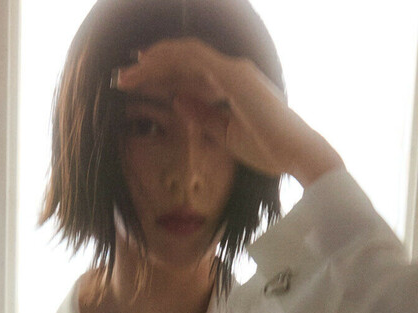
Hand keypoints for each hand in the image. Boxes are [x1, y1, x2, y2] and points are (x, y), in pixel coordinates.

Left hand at [111, 37, 342, 185]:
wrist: (294, 153)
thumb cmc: (266, 149)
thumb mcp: (224, 134)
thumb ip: (201, 116)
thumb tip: (177, 101)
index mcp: (232, 86)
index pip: (191, 74)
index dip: (163, 77)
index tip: (138, 86)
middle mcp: (233, 71)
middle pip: (184, 62)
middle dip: (151, 68)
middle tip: (123, 79)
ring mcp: (233, 70)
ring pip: (184, 55)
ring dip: (153, 62)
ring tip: (127, 75)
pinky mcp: (232, 74)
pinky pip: (193, 57)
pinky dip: (167, 59)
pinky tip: (145, 67)